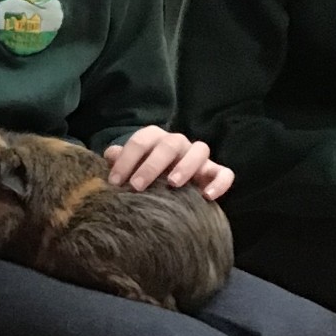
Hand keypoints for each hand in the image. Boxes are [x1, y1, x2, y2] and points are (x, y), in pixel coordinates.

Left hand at [105, 127, 233, 201]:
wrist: (169, 188)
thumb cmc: (145, 176)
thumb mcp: (131, 168)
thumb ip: (119, 160)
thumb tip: (110, 154)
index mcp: (155, 139)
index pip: (141, 141)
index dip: (126, 160)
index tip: (115, 182)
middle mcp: (178, 143)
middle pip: (169, 144)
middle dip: (152, 165)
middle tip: (137, 186)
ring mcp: (199, 157)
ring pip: (200, 150)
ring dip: (186, 165)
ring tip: (173, 184)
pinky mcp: (216, 172)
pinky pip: (225, 173)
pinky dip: (219, 183)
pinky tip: (207, 197)